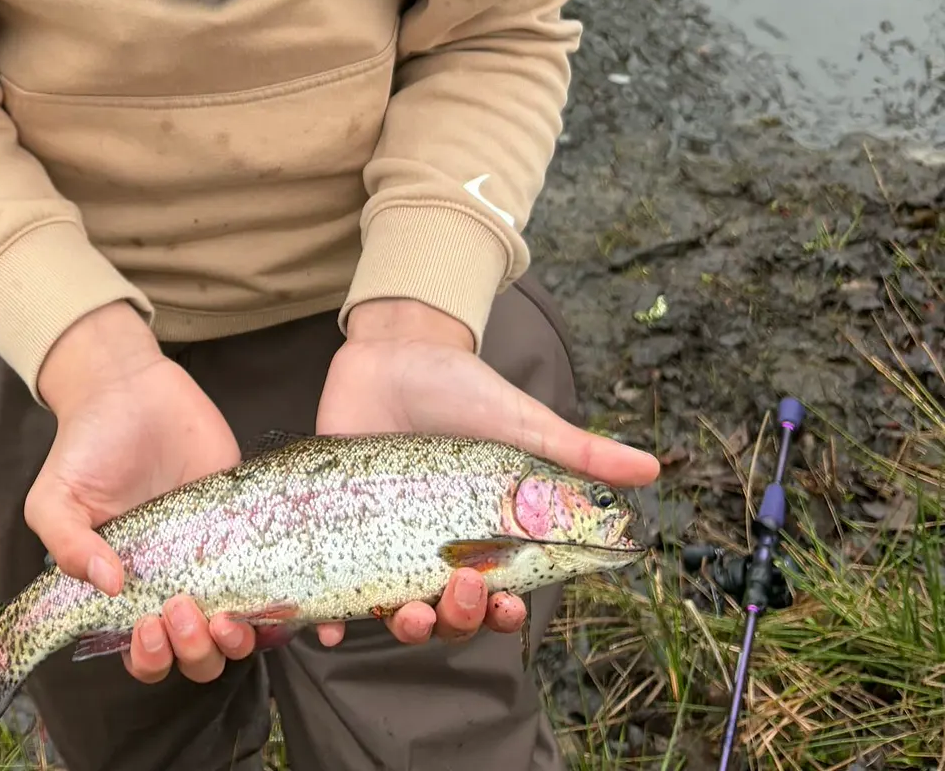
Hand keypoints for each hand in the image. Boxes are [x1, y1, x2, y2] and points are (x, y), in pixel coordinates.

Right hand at [32, 303, 254, 686]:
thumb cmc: (85, 446)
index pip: (145, 651)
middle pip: (196, 654)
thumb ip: (68, 545)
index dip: (150, 658)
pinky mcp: (245, 521)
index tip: (147, 626)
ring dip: (235, 641)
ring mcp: (214, 555)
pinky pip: (272, 578)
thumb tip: (109, 585)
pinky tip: (278, 607)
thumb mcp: (54, 498)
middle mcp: (174, 581)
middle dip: (194, 651)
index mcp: (127, 587)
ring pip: (238, 630)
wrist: (126, 386)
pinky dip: (280, 607)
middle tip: (182, 608)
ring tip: (224, 614)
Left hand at [312, 298, 658, 648]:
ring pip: (393, 606)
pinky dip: (326, 611)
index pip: (496, 595)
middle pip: (447, 612)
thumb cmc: (460, 384)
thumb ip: (575, 450)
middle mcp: (431, 543)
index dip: (501, 615)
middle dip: (457, 620)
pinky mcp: (336, 518)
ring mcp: (383, 534)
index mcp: (479, 531)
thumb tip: (650, 469)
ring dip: (401, 626)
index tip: (506, 607)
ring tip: (406, 613)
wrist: (393, 346)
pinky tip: (324, 626)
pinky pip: (330, 577)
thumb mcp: (519, 418)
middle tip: (460, 591)